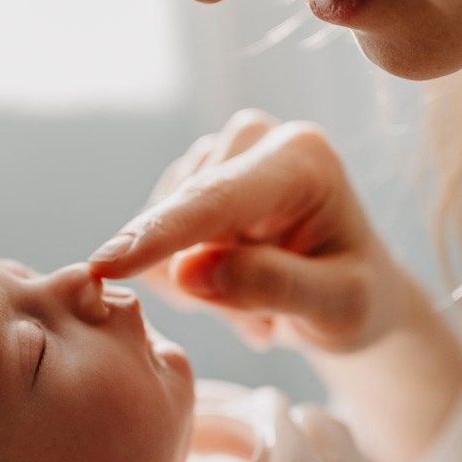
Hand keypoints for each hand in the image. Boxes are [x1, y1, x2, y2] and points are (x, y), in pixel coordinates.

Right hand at [89, 109, 409, 354]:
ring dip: (201, 287)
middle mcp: (253, 138)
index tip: (104, 264)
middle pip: (183, 224)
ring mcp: (216, 154)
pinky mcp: (190, 178)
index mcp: (301, 158)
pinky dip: (187, 278)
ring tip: (259, 303)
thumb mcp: (338, 309)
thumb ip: (271, 286)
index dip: (159, 235)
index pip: (215, 200)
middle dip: (210, 287)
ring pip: (161, 236)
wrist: (353, 291)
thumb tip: (188, 271)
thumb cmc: (357, 299)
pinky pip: (153, 242)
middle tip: (266, 323)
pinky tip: (233, 285)